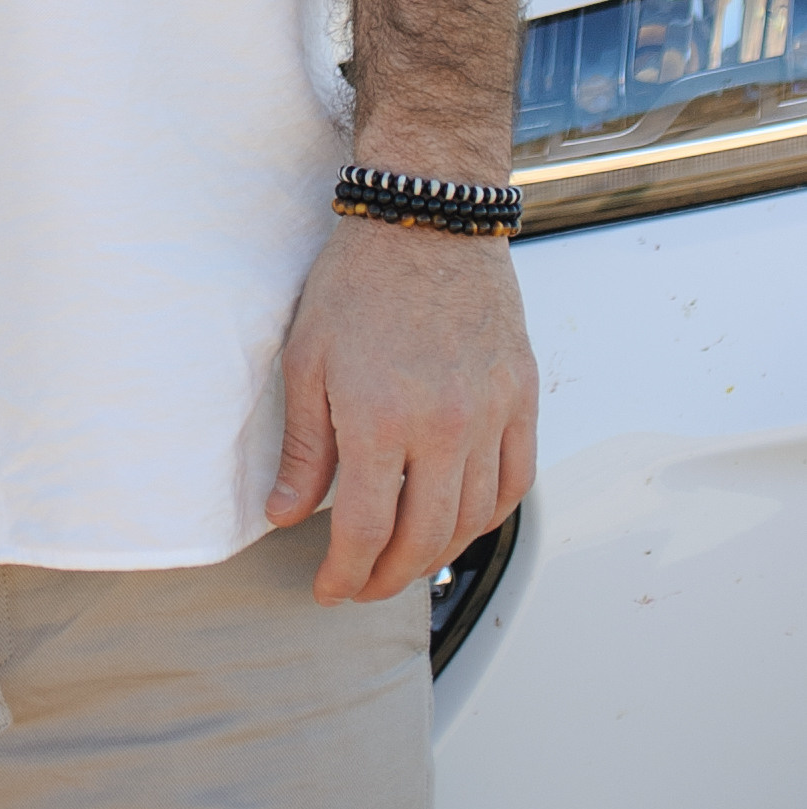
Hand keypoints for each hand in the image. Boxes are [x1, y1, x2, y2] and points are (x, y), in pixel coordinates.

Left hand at [265, 214, 537, 602]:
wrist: (425, 220)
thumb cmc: (358, 282)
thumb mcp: (306, 360)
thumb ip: (304, 449)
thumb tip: (286, 515)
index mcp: (381, 417)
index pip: (366, 531)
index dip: (344, 573)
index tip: (327, 588)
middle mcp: (444, 427)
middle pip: (424, 540)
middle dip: (387, 578)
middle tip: (361, 586)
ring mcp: (491, 414)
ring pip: (473, 520)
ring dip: (437, 555)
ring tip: (403, 561)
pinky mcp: (521, 398)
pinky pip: (515, 482)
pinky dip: (488, 516)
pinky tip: (459, 521)